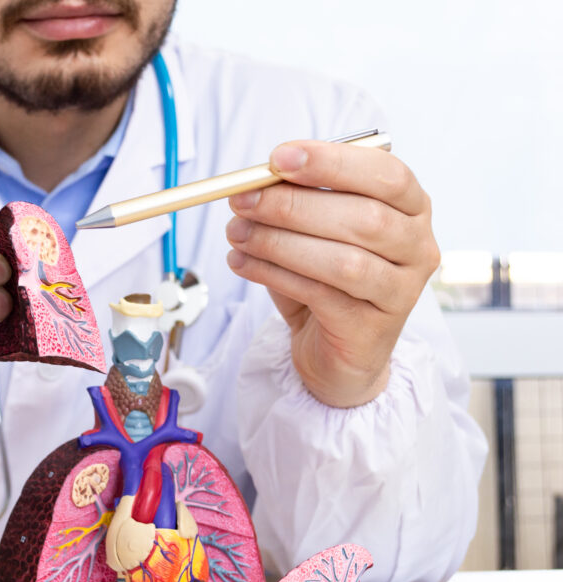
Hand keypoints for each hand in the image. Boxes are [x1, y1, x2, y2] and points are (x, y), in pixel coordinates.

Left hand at [225, 140, 438, 407]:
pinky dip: (274, 274)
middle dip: (294, 205)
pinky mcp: (372, 328)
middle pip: (365, 217)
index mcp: (411, 208)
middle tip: (242, 200)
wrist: (335, 351)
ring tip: (236, 233)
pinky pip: (321, 294)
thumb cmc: (326, 280)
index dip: (332, 162)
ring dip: (280, 242)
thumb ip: (298, 201)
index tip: (278, 158)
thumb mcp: (314, 230)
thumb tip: (255, 182)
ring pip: (344, 260)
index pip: (386, 174)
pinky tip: (242, 261)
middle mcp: (417, 246)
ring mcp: (402, 290)